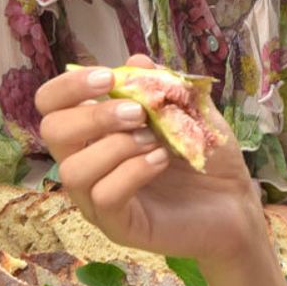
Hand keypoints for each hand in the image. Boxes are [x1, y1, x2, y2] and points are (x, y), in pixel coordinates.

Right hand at [34, 65, 265, 265]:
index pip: (50, 105)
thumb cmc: (204, 155)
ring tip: (153, 141)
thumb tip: (135, 59)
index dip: (68, 86)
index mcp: (94, 131)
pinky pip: (104, 196)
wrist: (236, 202)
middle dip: (93, 115)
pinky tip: (160, 161)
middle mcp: (86, 164)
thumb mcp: (187, 109)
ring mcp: (96, 199)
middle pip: (52, 132)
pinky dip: (132, 172)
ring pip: (73, 170)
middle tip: (136, 113)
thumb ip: (160, 84)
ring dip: (115, 146)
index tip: (106, 77)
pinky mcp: (117, 226)